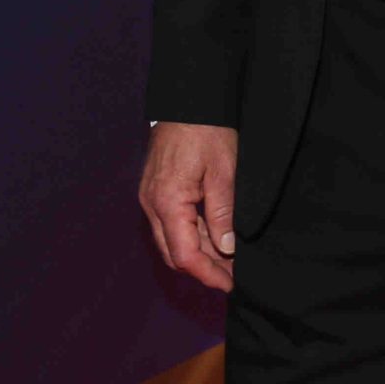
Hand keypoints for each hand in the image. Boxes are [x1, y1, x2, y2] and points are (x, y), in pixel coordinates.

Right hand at [140, 122, 239, 292]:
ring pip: (172, 240)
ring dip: (199, 253)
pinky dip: (192, 235)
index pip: (184, 255)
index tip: (230, 284)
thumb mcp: (223, 172)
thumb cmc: (206, 130)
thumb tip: (225, 248)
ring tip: (228, 259)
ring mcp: (151, 197)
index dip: (208, 274)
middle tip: (233, 276)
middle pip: (174, 253)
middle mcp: (152, 204)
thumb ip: (223, 213)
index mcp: (167, 202)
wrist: (188, 99)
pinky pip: (171, 224)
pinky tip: (214, 237)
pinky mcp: (156, 191)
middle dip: (204, 269)